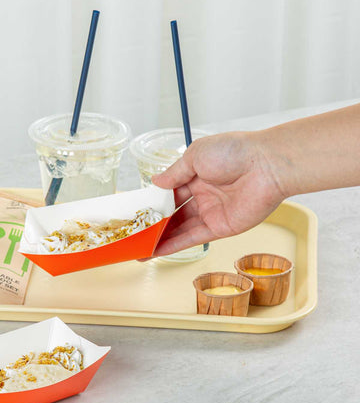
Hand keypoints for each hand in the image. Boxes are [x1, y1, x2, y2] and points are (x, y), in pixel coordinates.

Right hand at [151, 131, 286, 255]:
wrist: (267, 165)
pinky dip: (174, 245)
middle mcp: (203, 194)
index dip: (154, 201)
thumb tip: (155, 182)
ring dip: (160, 238)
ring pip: (180, 228)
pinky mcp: (220, 228)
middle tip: (134, 232)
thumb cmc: (235, 152)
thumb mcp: (195, 155)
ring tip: (139, 247)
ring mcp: (211, 212)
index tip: (138, 210)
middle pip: (173, 212)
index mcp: (197, 174)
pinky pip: (192, 238)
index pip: (170, 191)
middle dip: (154, 223)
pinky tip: (156, 251)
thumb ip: (174, 173)